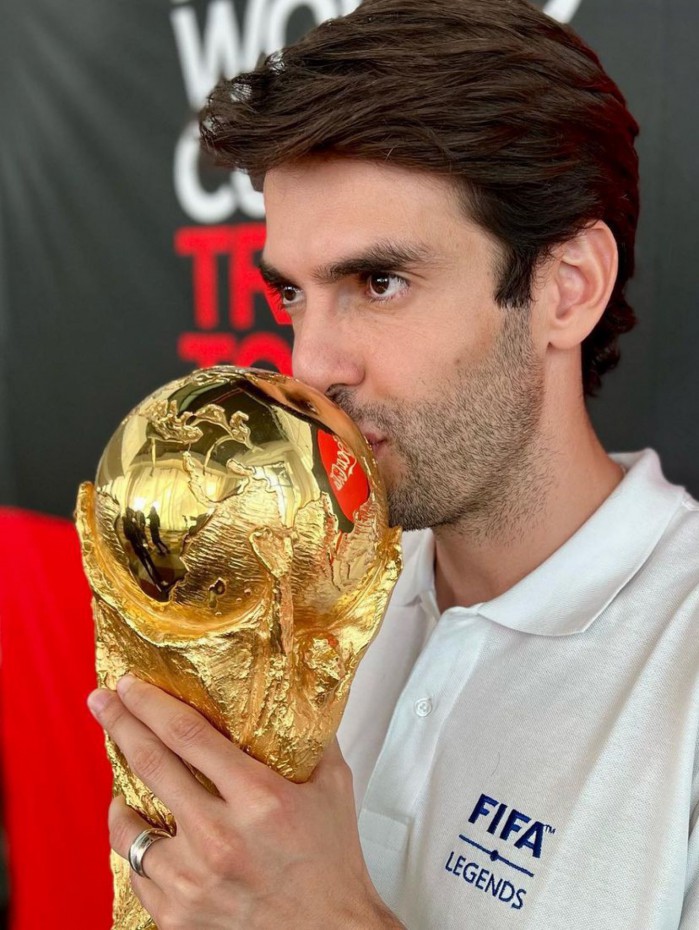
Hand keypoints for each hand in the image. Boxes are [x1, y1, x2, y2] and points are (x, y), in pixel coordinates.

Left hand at [87, 676, 403, 929]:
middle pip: (150, 765)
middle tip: (101, 700)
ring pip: (128, 827)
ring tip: (119, 777)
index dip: (151, 705)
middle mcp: (220, 837)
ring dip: (118, 795)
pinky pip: (136, 871)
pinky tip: (138, 831)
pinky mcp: (179, 914)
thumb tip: (299, 694)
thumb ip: (313, 738)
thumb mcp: (333, 787)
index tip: (130, 685)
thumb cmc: (333, 859)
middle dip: (119, 724)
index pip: (187, 736)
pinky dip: (134, 846)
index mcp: (259, 798)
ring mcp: (194, 879)